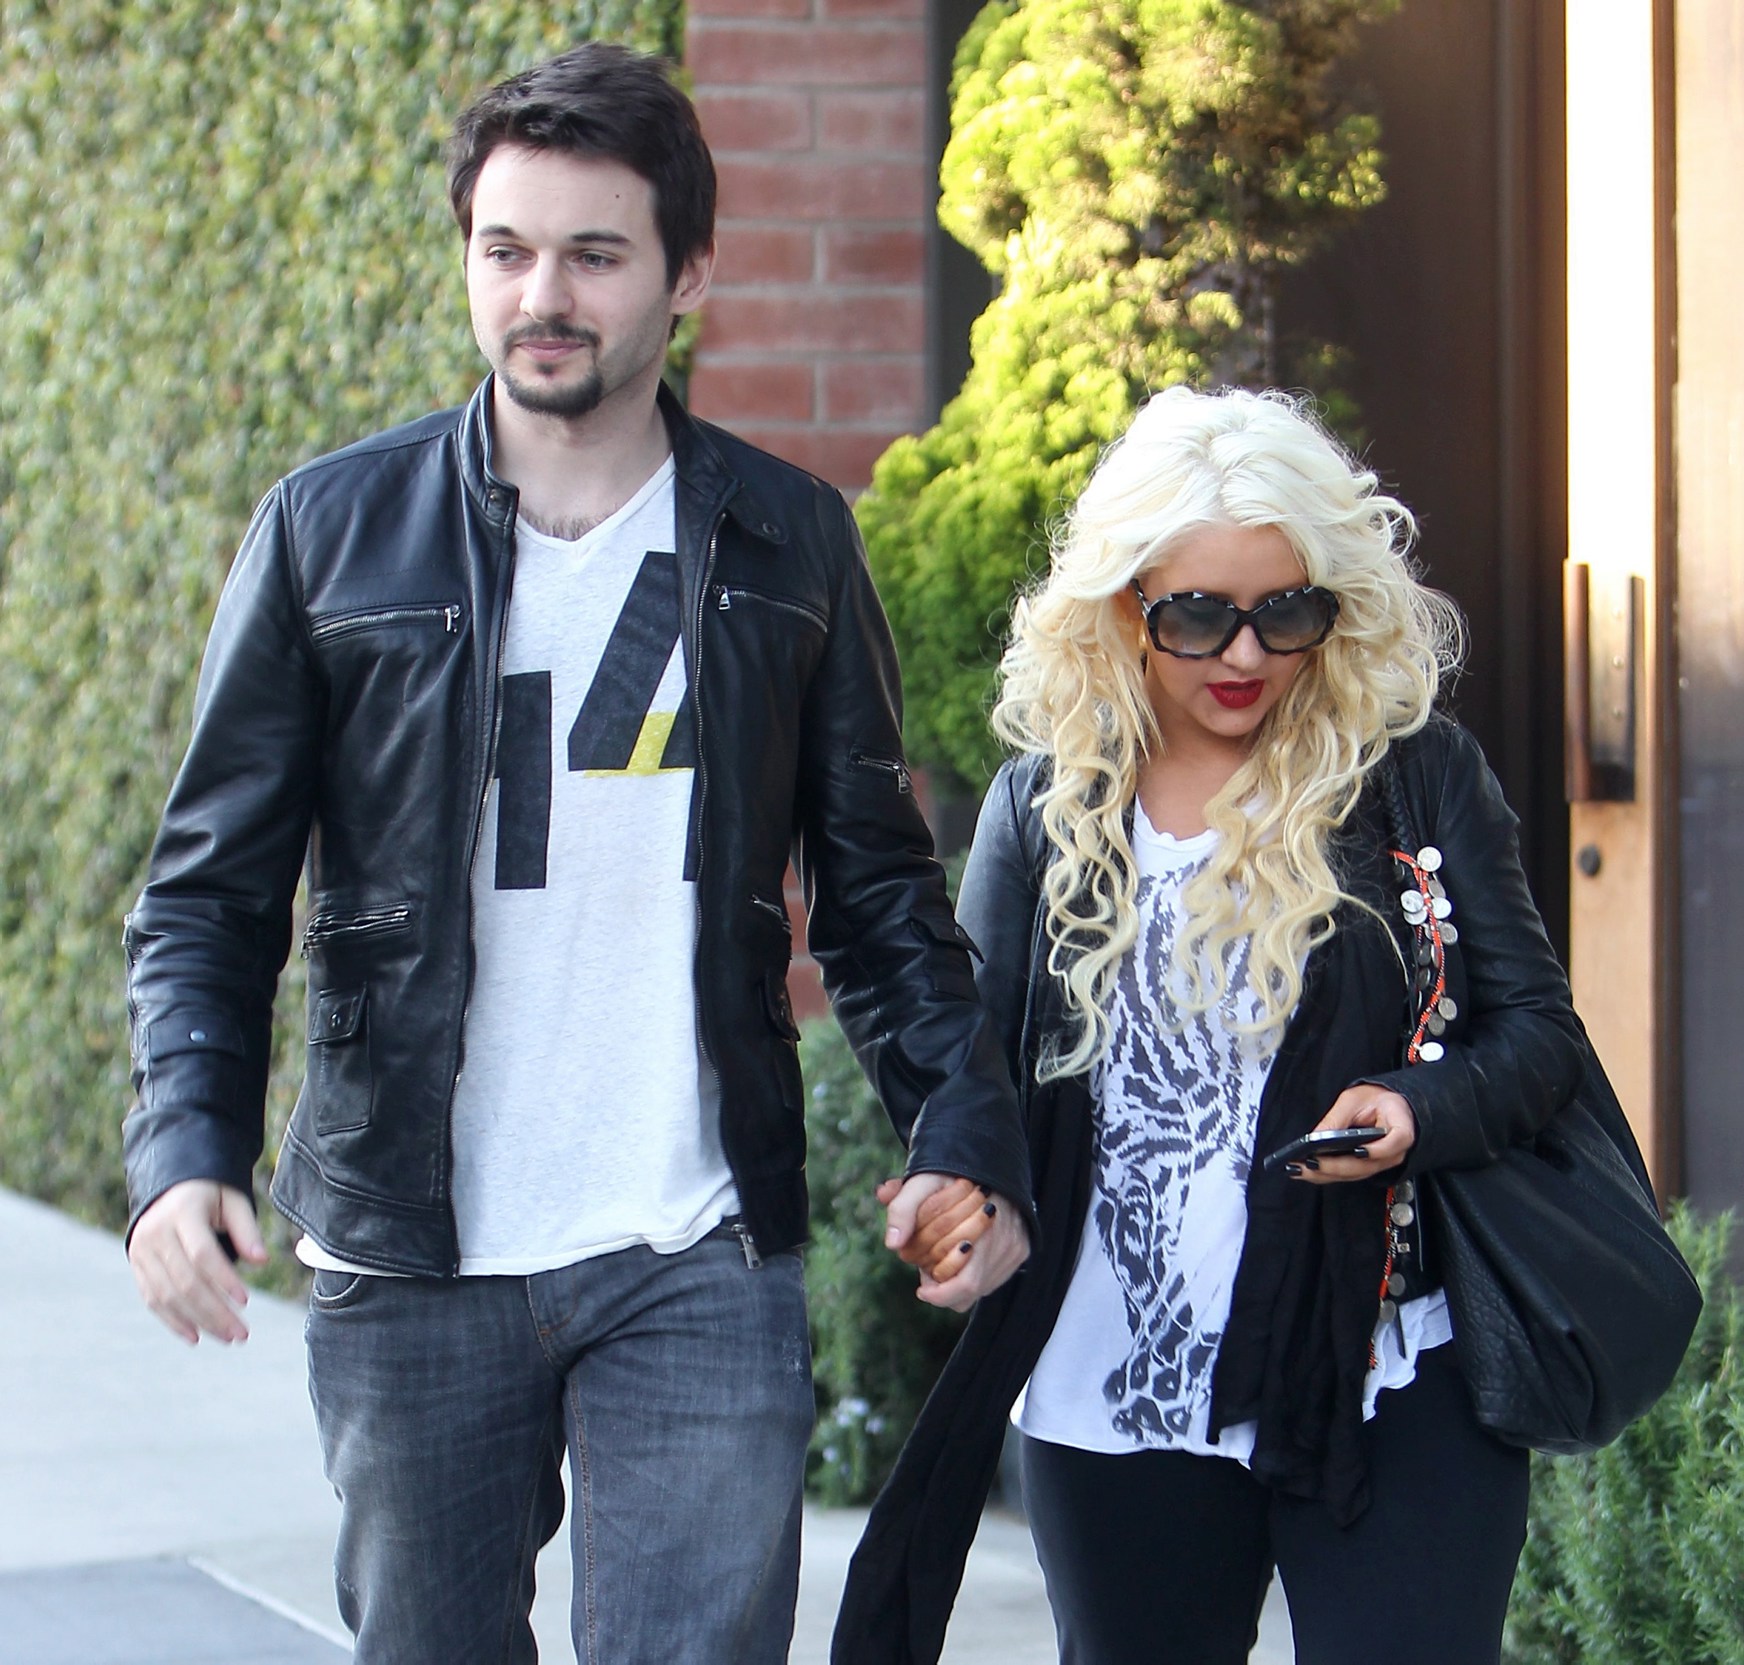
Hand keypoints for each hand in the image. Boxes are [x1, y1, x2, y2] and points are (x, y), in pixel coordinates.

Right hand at [128, 1179, 268, 1343]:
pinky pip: (152, 1299)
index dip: (223, 1280)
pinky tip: (196, 1336)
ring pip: (167, 1295)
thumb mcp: (233, 1200)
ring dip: (198, 1321)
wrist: (169, 1183)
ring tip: (227, 1337)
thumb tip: (262, 1261)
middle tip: (241, 1333)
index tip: (246, 1301)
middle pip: (184, 1281)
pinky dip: (173, 1321)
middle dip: (215, 1311)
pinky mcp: (136, 1264)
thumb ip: (247, 1229)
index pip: (202, 1254)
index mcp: (182, 1212)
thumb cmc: (211, 1192)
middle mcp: (155, 1232)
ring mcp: (141, 1250)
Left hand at [878, 1172, 1029, 1310]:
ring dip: (956, 1277)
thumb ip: (902, 1209)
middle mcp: (1006, 1239)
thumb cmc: (949, 1173)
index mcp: (985, 1224)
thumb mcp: (921, 1182)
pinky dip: (971, 1272)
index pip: (965, 1283)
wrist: (986, 1157)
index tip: (921, 1287)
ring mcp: (1015, 1246)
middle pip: (970, 1290)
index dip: (940, 1292)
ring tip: (941, 1254)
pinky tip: (959, 1254)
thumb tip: (893, 1244)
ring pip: (980, 1286)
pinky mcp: (1020, 1249)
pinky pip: (991, 1278)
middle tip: (925, 1268)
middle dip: (942, 1282)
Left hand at [1285, 1086, 1415, 1185]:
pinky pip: (1348, 1175)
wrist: (1387, 1106)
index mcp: (1401, 1128)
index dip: (1377, 1150)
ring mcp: (1382, 1163)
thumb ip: (1338, 1118)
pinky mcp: (1367, 1168)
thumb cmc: (1376, 1099)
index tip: (1357, 1151)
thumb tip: (1314, 1137)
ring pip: (1354, 1175)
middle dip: (1335, 1167)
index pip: (1395, 1142)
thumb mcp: (1355, 1099)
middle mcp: (1395, 1152)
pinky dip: (1326, 1174)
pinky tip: (1306, 1170)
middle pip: (1367, 1166)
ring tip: (1299, 1169)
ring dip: (1325, 1175)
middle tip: (1308, 1163)